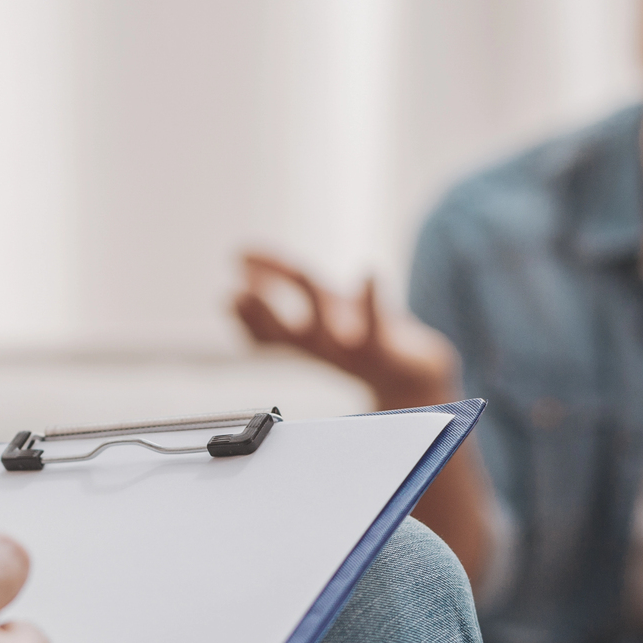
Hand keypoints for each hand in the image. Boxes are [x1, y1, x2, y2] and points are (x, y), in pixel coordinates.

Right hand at [231, 250, 458, 407]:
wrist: (415, 375)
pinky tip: (370, 273)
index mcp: (306, 340)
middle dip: (260, 315)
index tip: (226, 296)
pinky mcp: (386, 344)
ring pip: (328, 328)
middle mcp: (325, 346)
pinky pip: (379, 321)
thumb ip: (282, 290)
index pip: (265, 332)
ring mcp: (354, 347)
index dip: (244, 315)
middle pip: (286, 333)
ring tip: (297, 272)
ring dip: (312, 303)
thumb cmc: (365, 338)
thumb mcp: (319, 311)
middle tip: (234, 297)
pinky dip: (372, 297)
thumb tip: (238, 267)